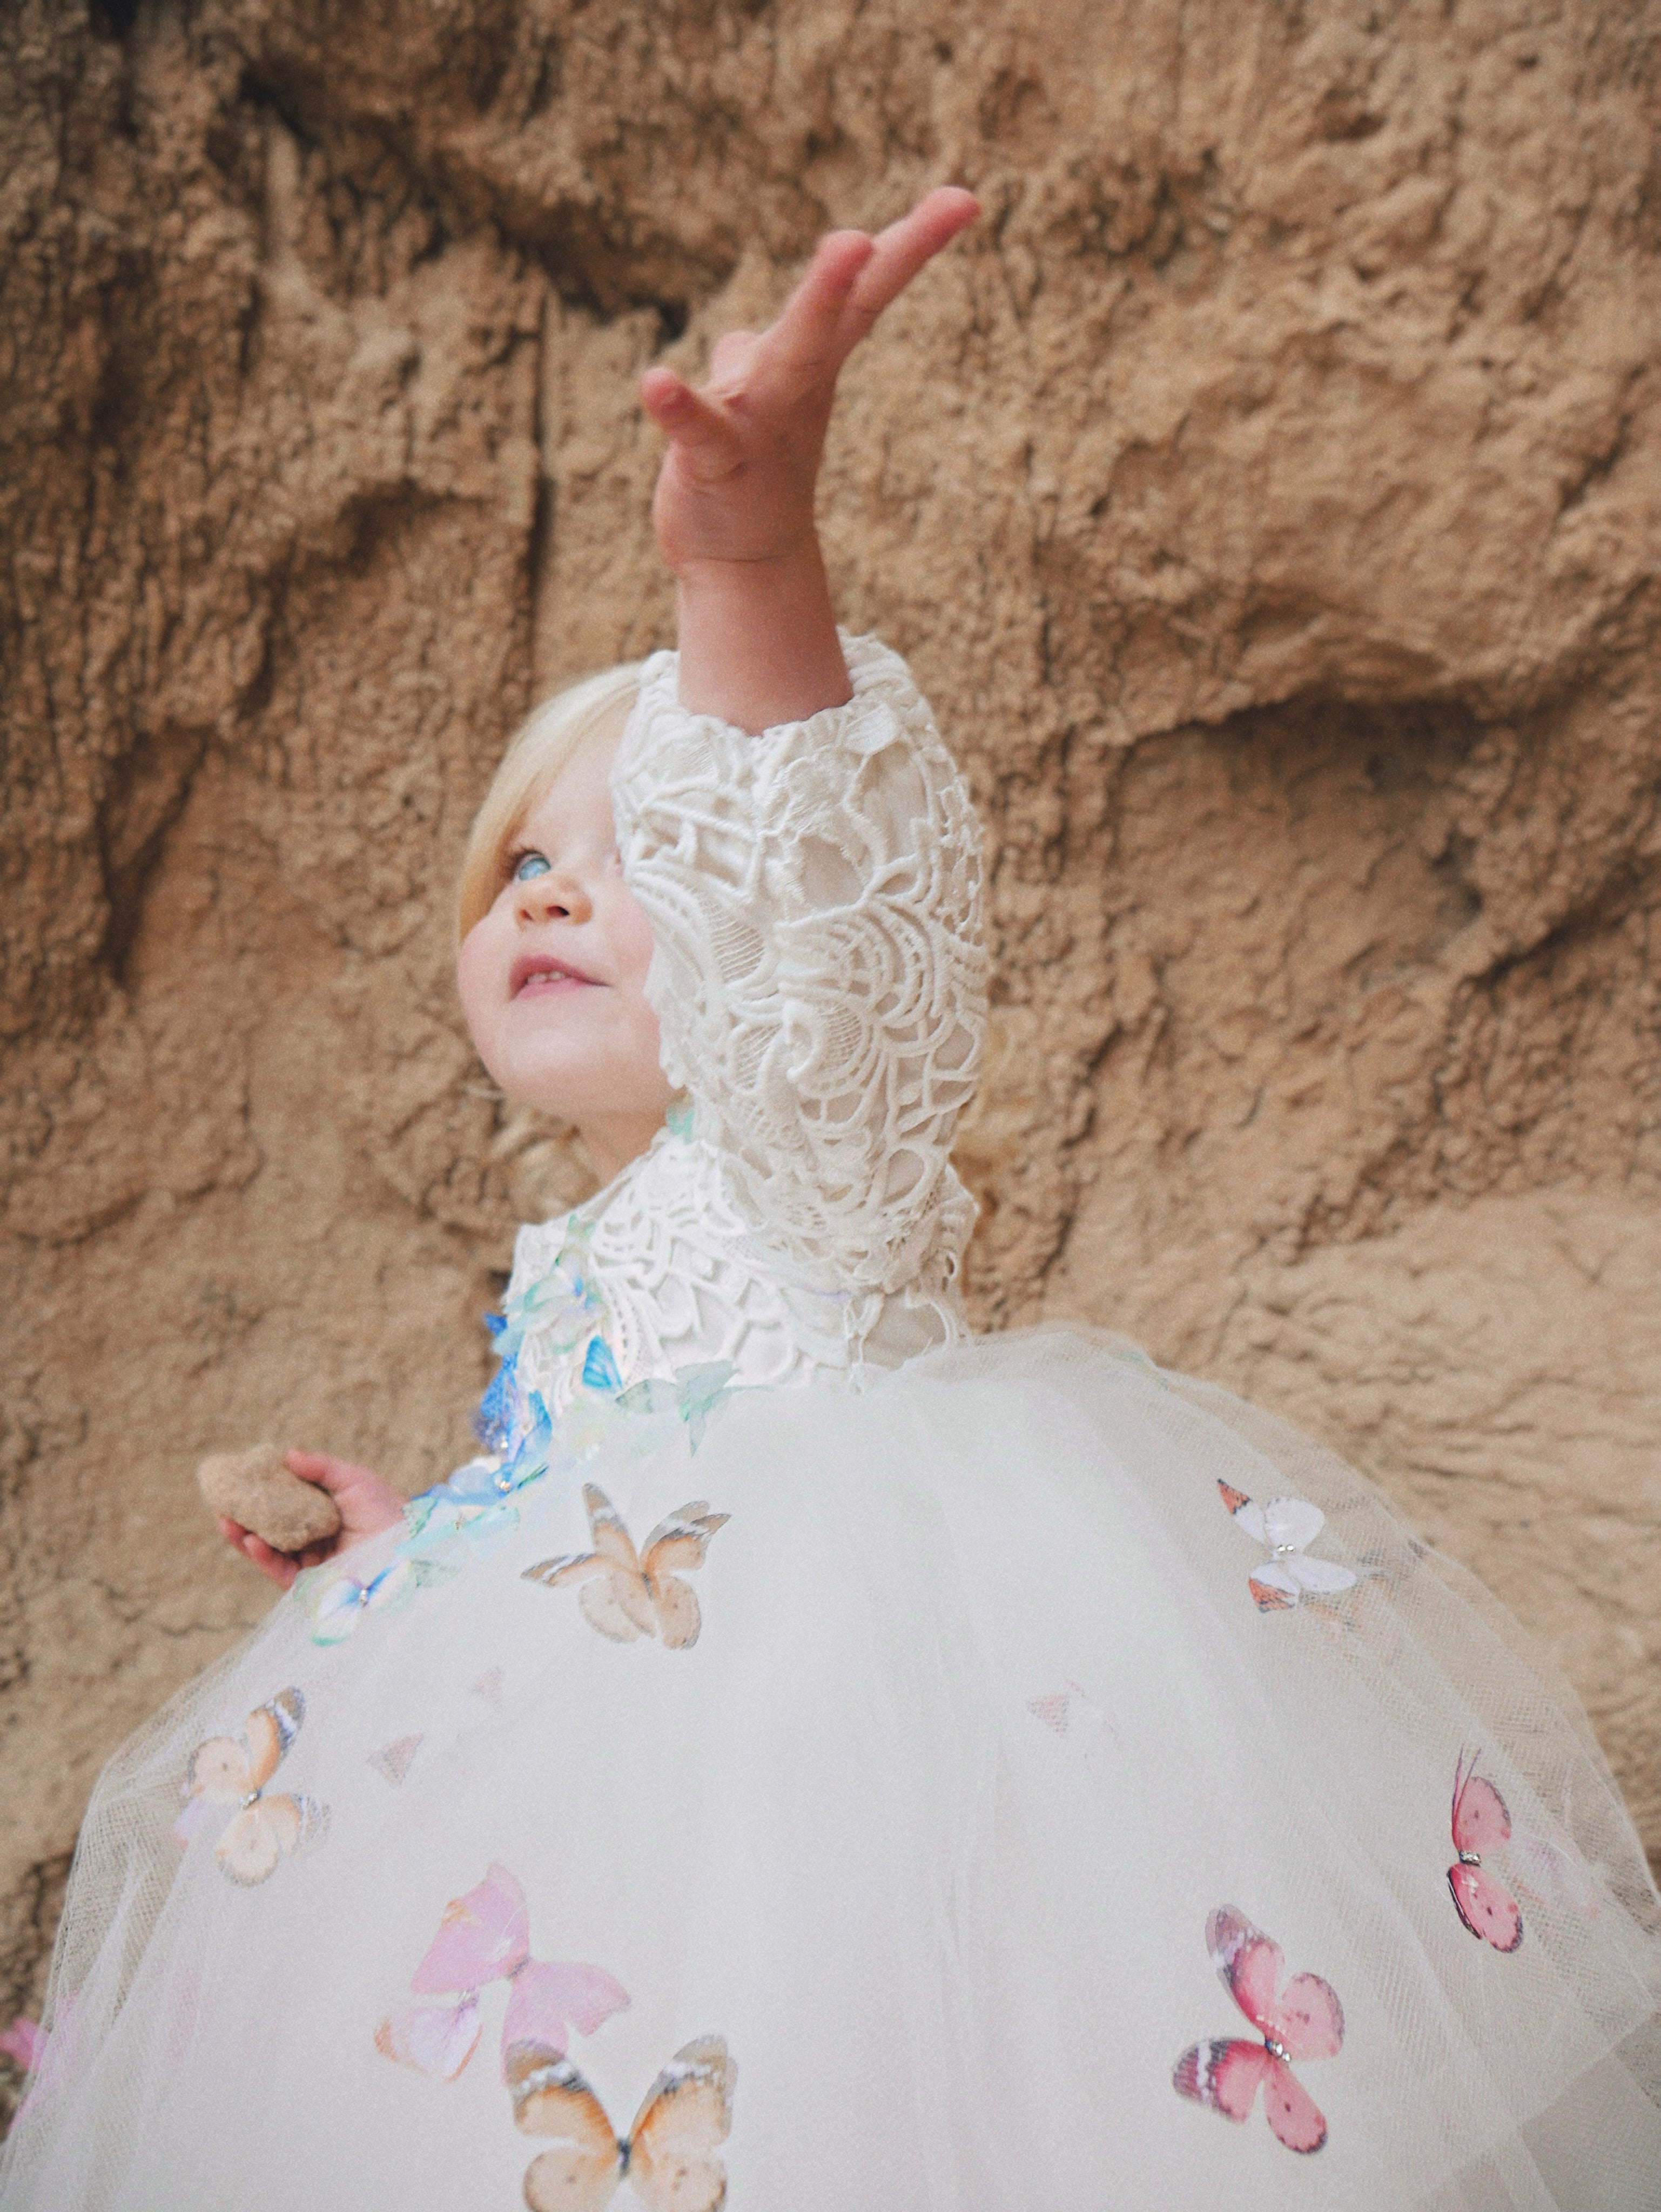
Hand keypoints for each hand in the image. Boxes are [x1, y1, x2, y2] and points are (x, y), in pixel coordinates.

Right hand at [215, 1450, 405, 1591]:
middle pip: (273, 1527)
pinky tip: (250, 1540)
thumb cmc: (387, 1513)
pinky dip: (262, 1556)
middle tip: (221, 1499)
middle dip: (246, 1515)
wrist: (406, 1554)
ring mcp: (312, 1563)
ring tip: (225, 1518)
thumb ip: (322, 1467)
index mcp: (329, 1514)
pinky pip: (279, 1571)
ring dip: (244, 1536)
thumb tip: (287, 1454)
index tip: (242, 1476)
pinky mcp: (309, 1586)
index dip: (264, 1492)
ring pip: (269, 1550)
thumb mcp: (356, 1480)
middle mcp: (318, 1539)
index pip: (288, 1502)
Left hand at [641, 187, 977, 731]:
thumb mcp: (754, 397)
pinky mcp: (717, 464)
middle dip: (852, 274)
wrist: (739, 561)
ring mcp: (760, 425)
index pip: (866, 294)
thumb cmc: (753, 469)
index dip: (913, 244)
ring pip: (783, 362)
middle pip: (834, 319)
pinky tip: (656, 382)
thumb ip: (749, 357)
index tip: (963, 200)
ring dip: (814, 308)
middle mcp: (793, 386)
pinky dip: (679, 409)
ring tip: (844, 246)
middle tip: (872, 233)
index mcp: (811, 361)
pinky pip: (701, 432)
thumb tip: (736, 343)